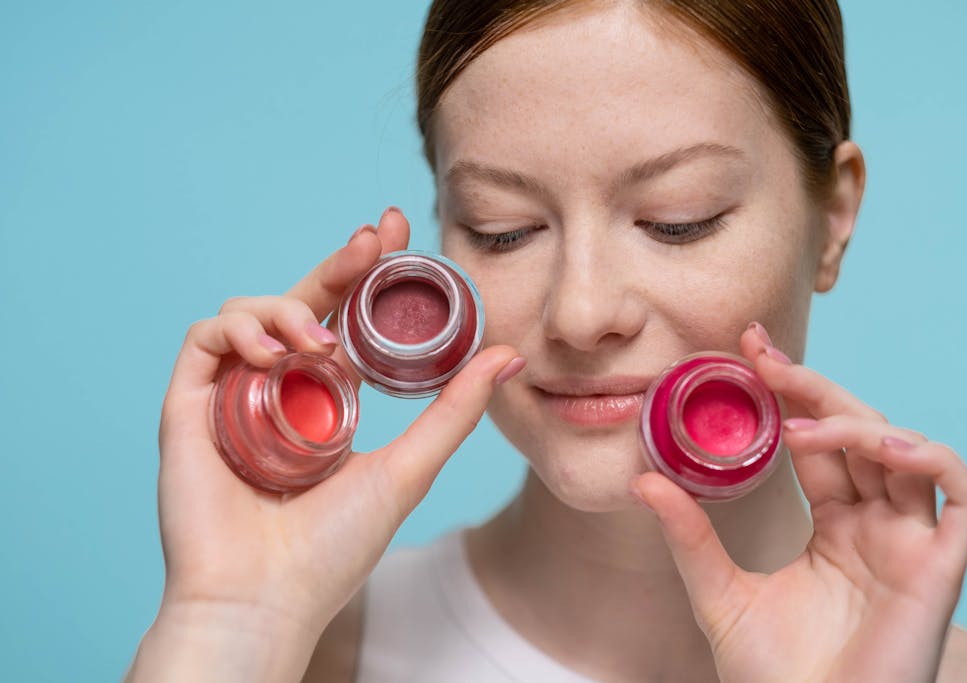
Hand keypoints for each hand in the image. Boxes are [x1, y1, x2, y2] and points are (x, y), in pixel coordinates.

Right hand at [134, 208, 522, 680]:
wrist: (266, 599)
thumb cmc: (334, 548)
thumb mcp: (408, 467)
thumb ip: (455, 409)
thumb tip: (509, 355)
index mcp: (326, 398)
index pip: (346, 318)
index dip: (366, 274)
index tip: (398, 235)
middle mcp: (279, 388)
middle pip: (303, 302)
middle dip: (338, 264)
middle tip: (373, 241)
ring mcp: (234, 394)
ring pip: (253, 311)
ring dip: (288, 308)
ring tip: (317, 342)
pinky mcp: (189, 404)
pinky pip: (205, 337)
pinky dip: (238, 329)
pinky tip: (272, 353)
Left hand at [631, 323, 966, 682]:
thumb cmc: (772, 677)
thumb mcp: (719, 594)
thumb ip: (689, 535)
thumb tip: (642, 480)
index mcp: (834, 526)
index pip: (818, 440)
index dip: (790, 393)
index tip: (747, 353)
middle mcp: (876, 526)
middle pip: (859, 432)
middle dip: (815, 387)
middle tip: (762, 356)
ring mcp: (910, 545)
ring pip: (907, 453)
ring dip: (858, 422)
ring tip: (800, 422)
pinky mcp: (939, 570)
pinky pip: (964, 495)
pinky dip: (932, 459)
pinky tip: (882, 446)